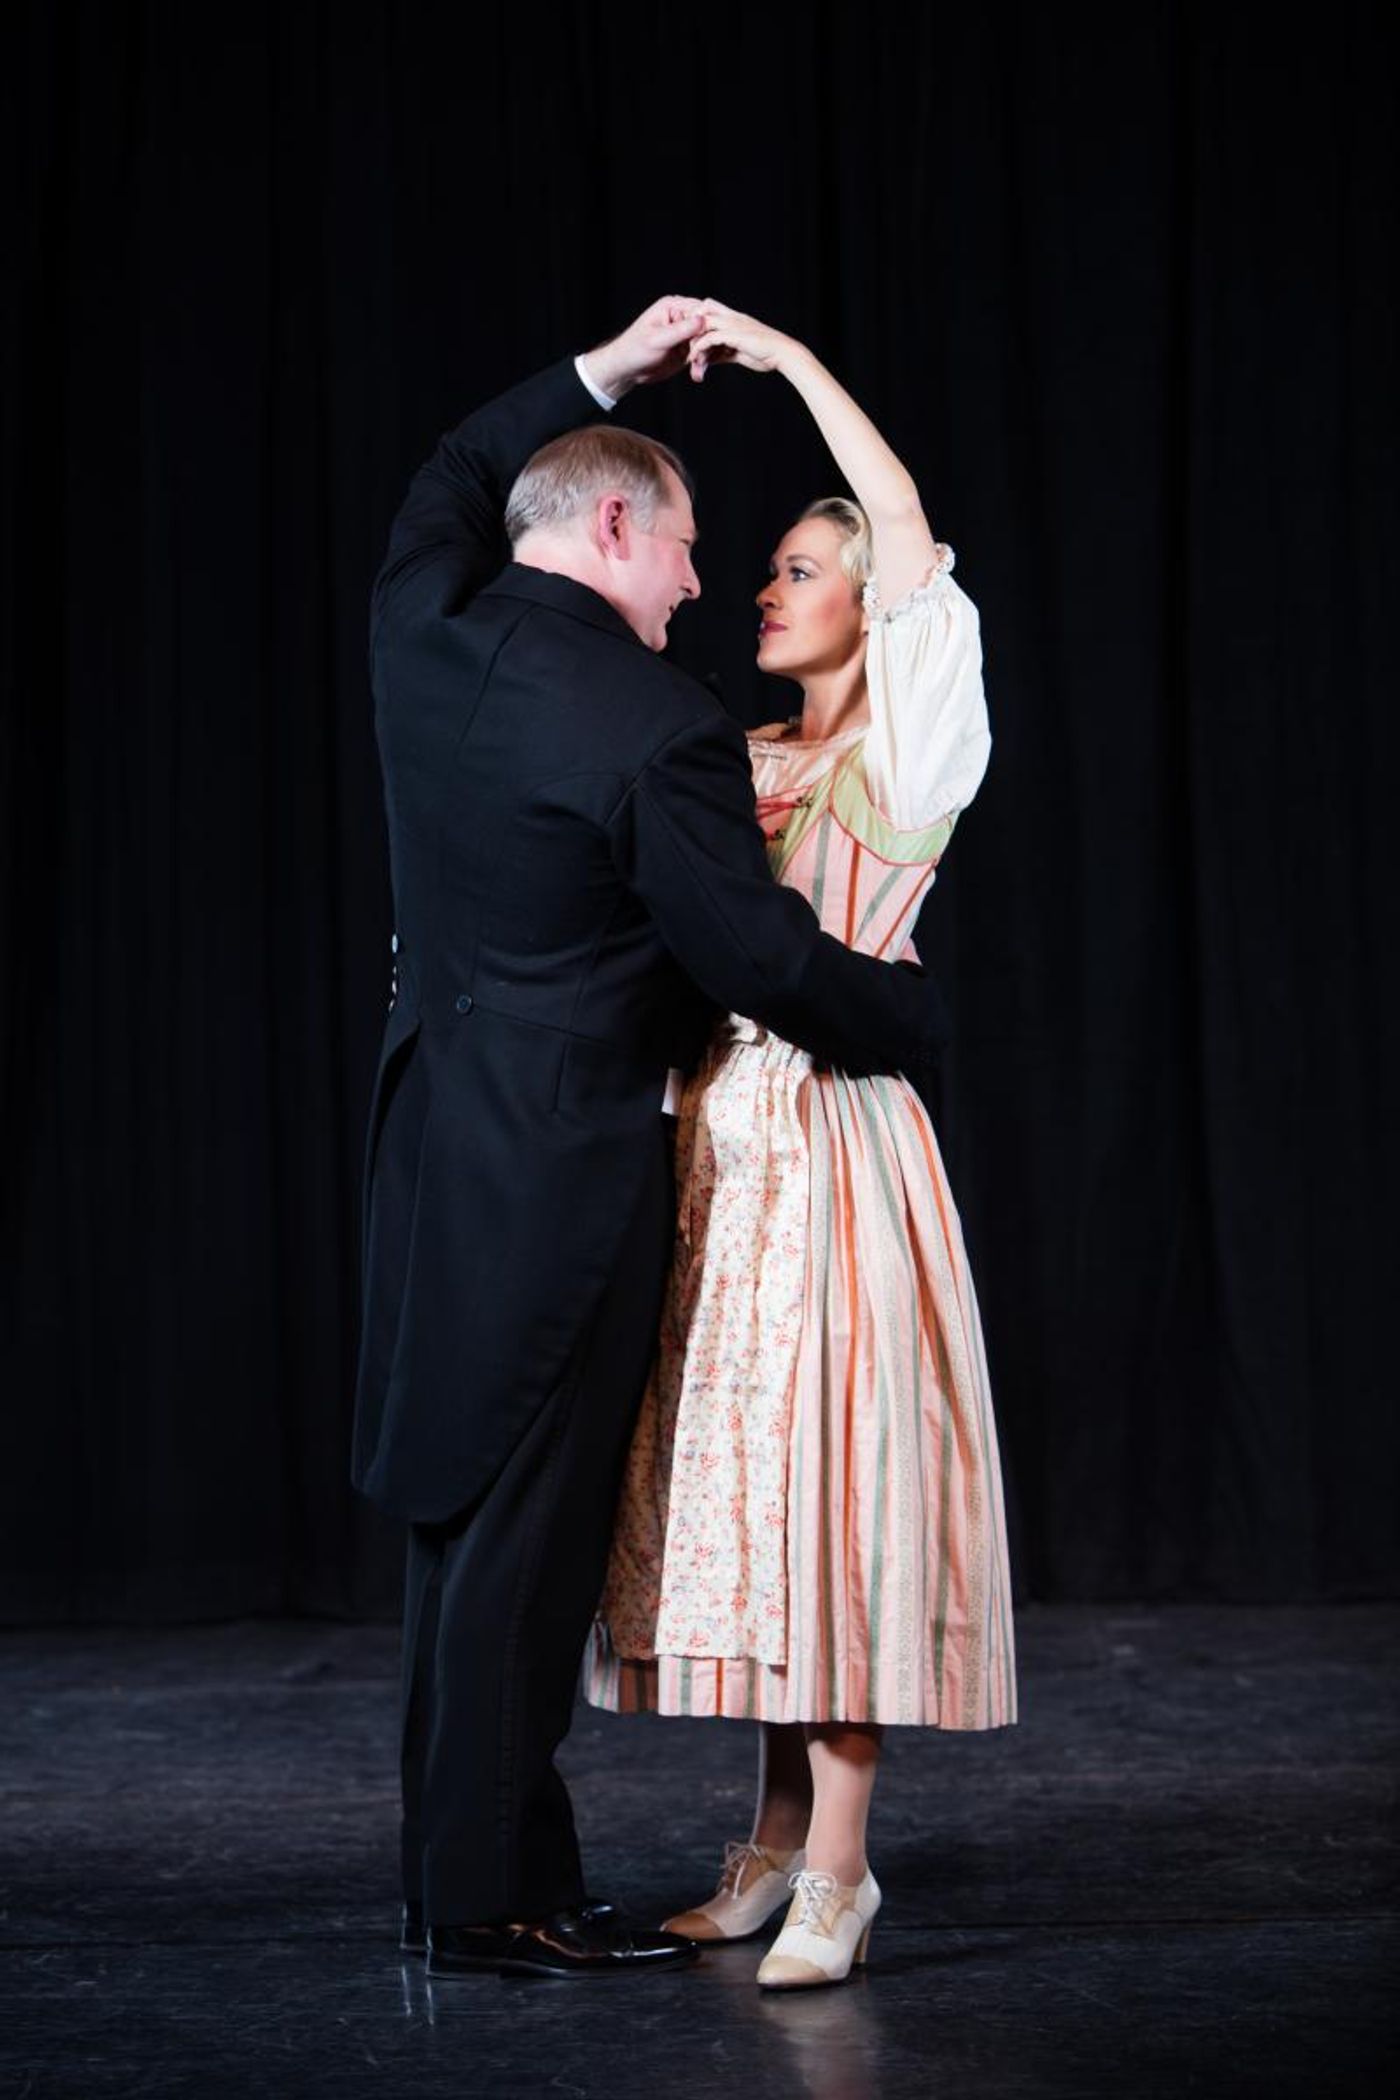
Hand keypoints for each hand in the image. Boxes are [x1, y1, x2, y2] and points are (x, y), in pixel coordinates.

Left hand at [581, 295, 705, 399]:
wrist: (627, 369)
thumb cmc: (635, 350)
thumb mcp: (658, 339)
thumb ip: (680, 329)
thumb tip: (703, 319)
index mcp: (673, 306)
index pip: (700, 309)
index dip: (707, 325)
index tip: (703, 342)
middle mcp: (681, 317)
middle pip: (708, 325)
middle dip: (707, 344)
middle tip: (699, 360)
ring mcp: (685, 334)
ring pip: (707, 342)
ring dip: (705, 356)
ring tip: (697, 369)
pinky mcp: (687, 349)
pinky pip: (702, 354)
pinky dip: (701, 364)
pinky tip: (696, 374)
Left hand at [687, 301, 799, 382]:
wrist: (783, 353)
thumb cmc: (765, 354)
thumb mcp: (739, 351)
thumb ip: (722, 352)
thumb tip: (709, 360)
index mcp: (734, 318)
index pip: (708, 309)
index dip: (695, 319)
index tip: (684, 335)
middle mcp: (731, 317)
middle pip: (702, 308)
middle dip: (689, 322)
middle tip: (681, 341)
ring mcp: (732, 324)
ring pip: (703, 323)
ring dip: (692, 340)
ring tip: (688, 356)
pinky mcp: (733, 335)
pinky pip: (709, 338)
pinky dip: (699, 349)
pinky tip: (695, 361)